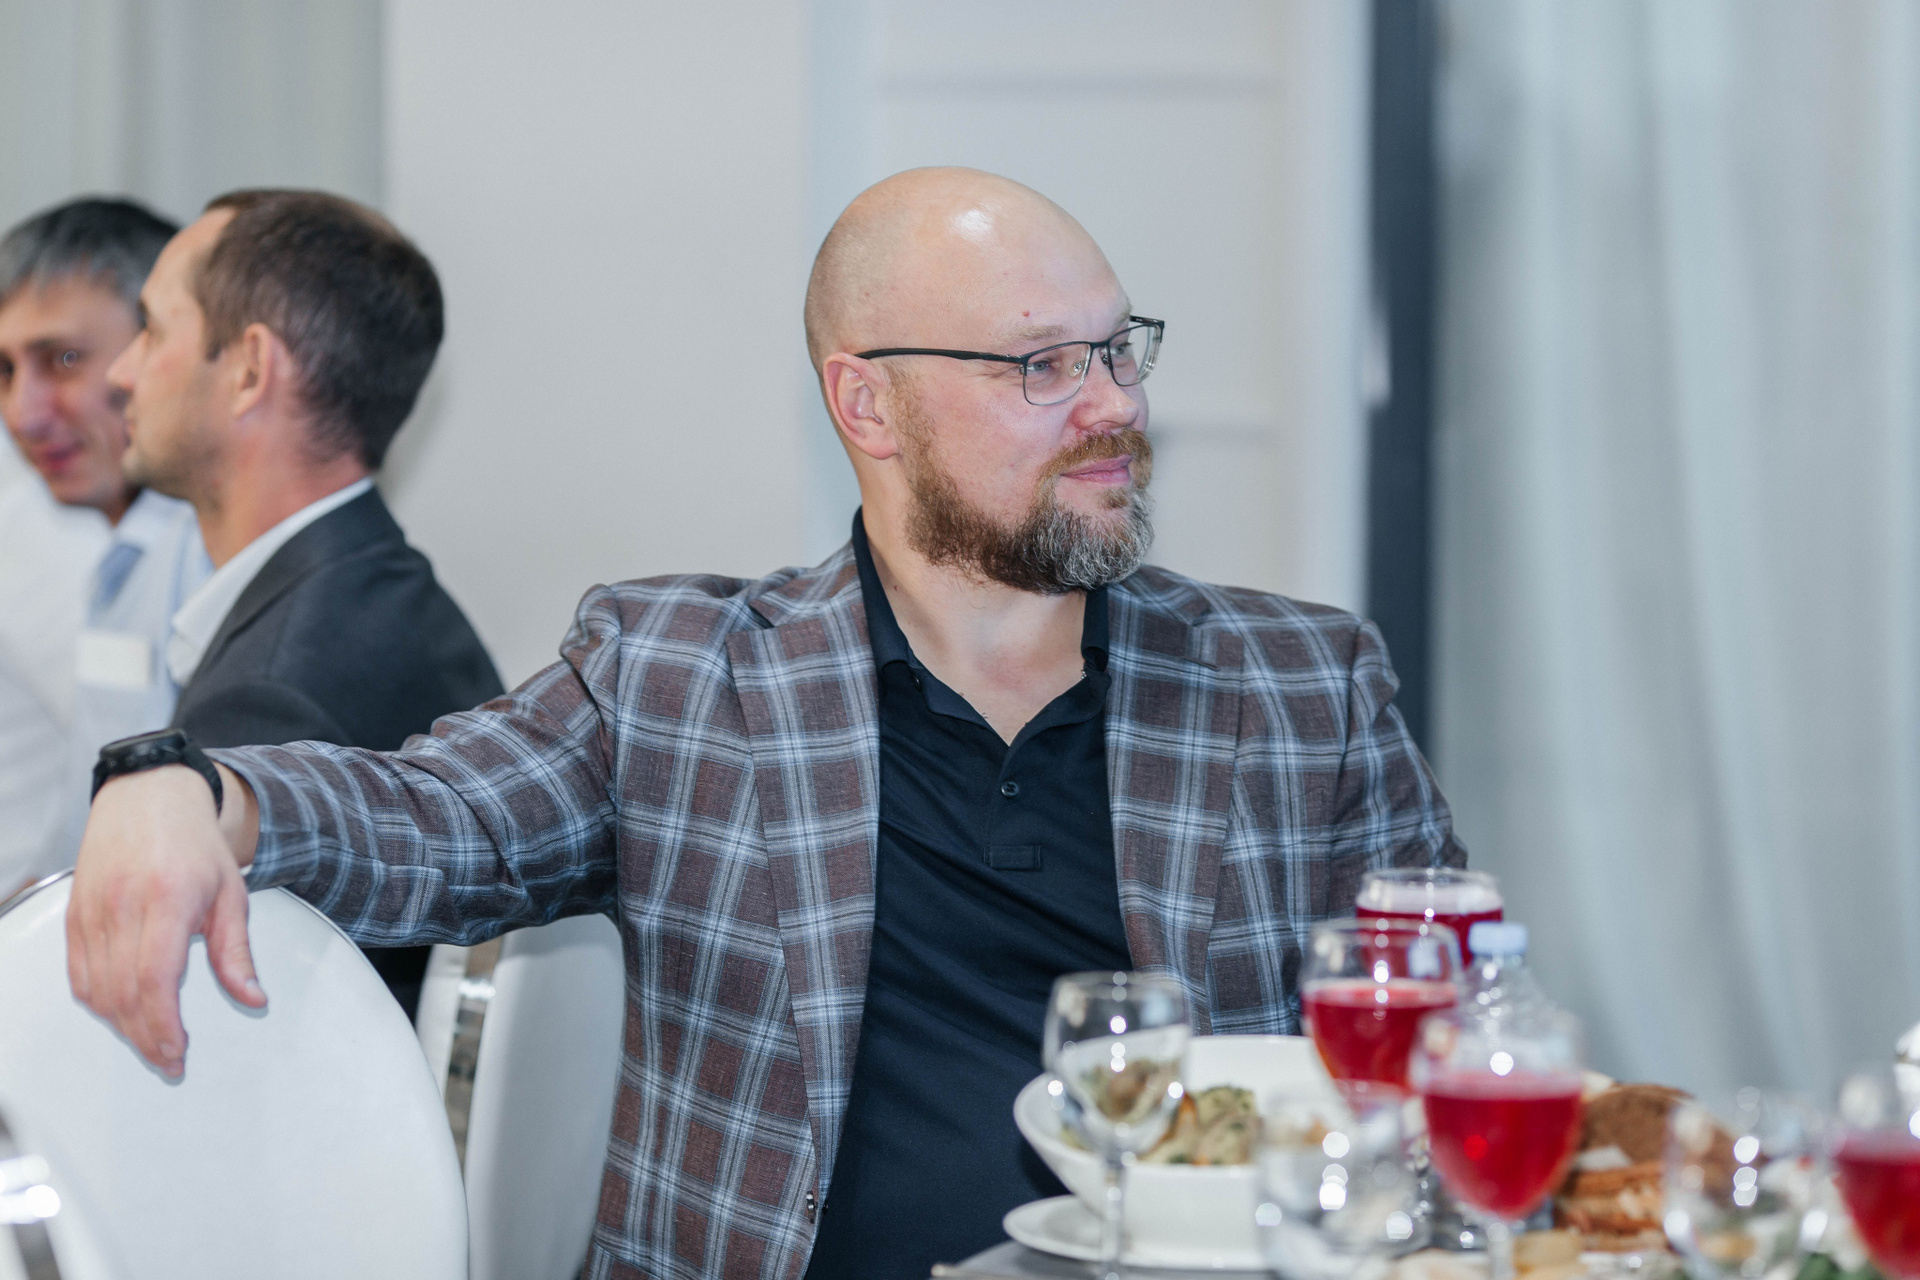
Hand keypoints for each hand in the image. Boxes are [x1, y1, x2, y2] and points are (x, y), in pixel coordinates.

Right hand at [66, 762, 263, 1076]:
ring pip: (97, 990)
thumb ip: (237, 952)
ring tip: (151, 1041)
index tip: (178, 1052)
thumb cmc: (192, 843)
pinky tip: (123, 1012)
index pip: (156, 978)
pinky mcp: (73, 917)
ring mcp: (92, 911)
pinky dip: (98, 1002)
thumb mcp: (232, 893)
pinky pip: (78, 975)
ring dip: (123, 1025)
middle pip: (123, 993)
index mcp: (168, 898)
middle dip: (145, 1037)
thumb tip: (252, 999)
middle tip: (169, 1061)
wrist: (147, 797)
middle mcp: (123, 906)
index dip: (163, 1025)